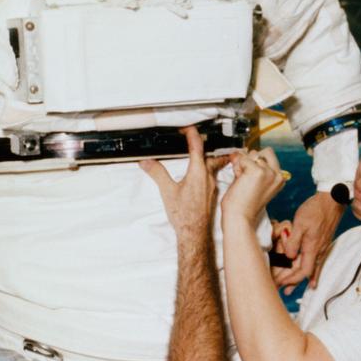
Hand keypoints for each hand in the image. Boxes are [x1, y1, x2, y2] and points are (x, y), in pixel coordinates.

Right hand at [140, 127, 225, 244]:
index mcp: (198, 172)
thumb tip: (147, 162)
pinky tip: (201, 174)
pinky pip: (212, 175)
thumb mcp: (167, 191)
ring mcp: (211, 185)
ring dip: (207, 157)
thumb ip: (157, 173)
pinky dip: (207, 169)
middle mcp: (208, 176)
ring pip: (213, 165)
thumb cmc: (184, 214)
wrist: (195, 232)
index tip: (187, 128)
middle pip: (210, 154)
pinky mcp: (211, 193)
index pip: (197, 147)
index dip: (192, 134)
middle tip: (198, 138)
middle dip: (204, 144)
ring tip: (202, 152)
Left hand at [222, 147, 286, 225]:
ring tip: (243, 181)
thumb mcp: (252, 181)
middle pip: (264, 151)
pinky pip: (243, 159)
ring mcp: (269, 172)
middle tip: (246, 179)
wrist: (239, 217)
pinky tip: (240, 181)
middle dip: (251, 160)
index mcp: (280, 178)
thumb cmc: (242, 204)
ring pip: (252, 154)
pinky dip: (237, 168)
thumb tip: (239, 152)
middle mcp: (278, 174)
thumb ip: (251, 166)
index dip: (256, 162)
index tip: (250, 179)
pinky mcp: (259, 171)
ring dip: (243, 164)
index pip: (269, 156)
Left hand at [273, 191, 342, 292]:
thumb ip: (294, 241)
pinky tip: (310, 278)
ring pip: (311, 269)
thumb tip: (289, 257)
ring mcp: (322, 248)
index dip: (291, 280)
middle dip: (293, 283)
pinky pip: (316, 263)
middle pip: (306, 273)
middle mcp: (319, 251)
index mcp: (313, 248)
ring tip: (290, 289)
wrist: (332, 199)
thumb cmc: (315, 209)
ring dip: (299, 280)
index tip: (279, 284)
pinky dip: (310, 273)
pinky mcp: (323, 243)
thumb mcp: (300, 223)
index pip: (302, 271)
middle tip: (281, 291)